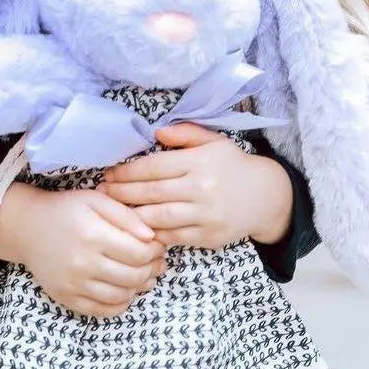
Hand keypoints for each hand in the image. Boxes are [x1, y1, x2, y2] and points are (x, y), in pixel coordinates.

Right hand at [19, 188, 167, 319]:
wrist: (26, 229)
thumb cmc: (65, 210)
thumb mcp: (96, 200)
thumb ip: (125, 215)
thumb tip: (151, 236)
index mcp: (92, 235)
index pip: (138, 253)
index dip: (155, 251)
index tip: (157, 245)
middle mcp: (82, 263)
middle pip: (133, 276)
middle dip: (151, 269)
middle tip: (156, 261)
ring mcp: (73, 284)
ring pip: (121, 296)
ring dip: (139, 287)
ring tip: (143, 275)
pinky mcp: (66, 298)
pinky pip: (102, 311)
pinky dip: (120, 304)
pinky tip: (125, 290)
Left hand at [96, 122, 292, 249]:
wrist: (266, 197)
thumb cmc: (233, 166)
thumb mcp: (214, 141)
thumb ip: (185, 133)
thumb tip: (155, 131)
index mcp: (199, 162)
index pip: (153, 167)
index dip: (127, 171)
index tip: (109, 173)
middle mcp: (201, 189)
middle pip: (151, 193)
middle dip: (121, 193)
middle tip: (101, 193)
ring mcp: (205, 215)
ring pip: (158, 217)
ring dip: (132, 216)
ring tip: (113, 212)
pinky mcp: (208, 236)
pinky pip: (173, 237)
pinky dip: (153, 233)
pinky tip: (138, 229)